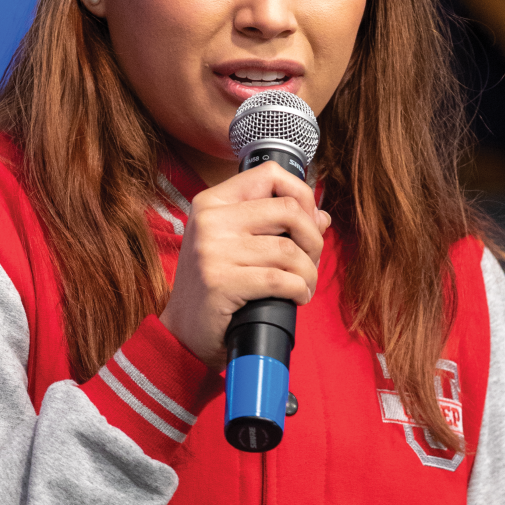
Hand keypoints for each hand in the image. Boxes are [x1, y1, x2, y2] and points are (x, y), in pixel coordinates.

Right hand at [161, 163, 330, 368]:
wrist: (183, 330)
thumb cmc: (215, 286)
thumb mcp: (235, 244)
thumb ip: (273, 224)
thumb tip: (321, 216)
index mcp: (212, 202)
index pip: (269, 174)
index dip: (301, 195)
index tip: (308, 222)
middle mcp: (210, 220)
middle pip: (288, 210)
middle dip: (313, 239)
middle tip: (311, 261)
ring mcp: (213, 251)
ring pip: (289, 250)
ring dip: (309, 272)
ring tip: (304, 286)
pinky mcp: (221, 282)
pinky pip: (280, 279)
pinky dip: (299, 290)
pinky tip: (297, 297)